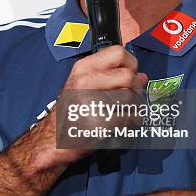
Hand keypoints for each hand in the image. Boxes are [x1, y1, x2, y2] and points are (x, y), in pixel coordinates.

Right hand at [53, 45, 147, 163]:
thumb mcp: (83, 86)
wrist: (52, 141)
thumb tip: (143, 76)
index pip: (118, 53)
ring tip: (126, 113)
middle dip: (136, 88)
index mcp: (83, 68)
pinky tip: (123, 125)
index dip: (130, 63)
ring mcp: (92, 102)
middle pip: (129, 76)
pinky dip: (132, 123)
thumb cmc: (70, 113)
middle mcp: (86, 81)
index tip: (130, 75)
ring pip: (132, 97)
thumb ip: (112, 77)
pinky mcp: (100, 123)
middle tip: (131, 99)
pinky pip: (130, 118)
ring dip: (135, 107)